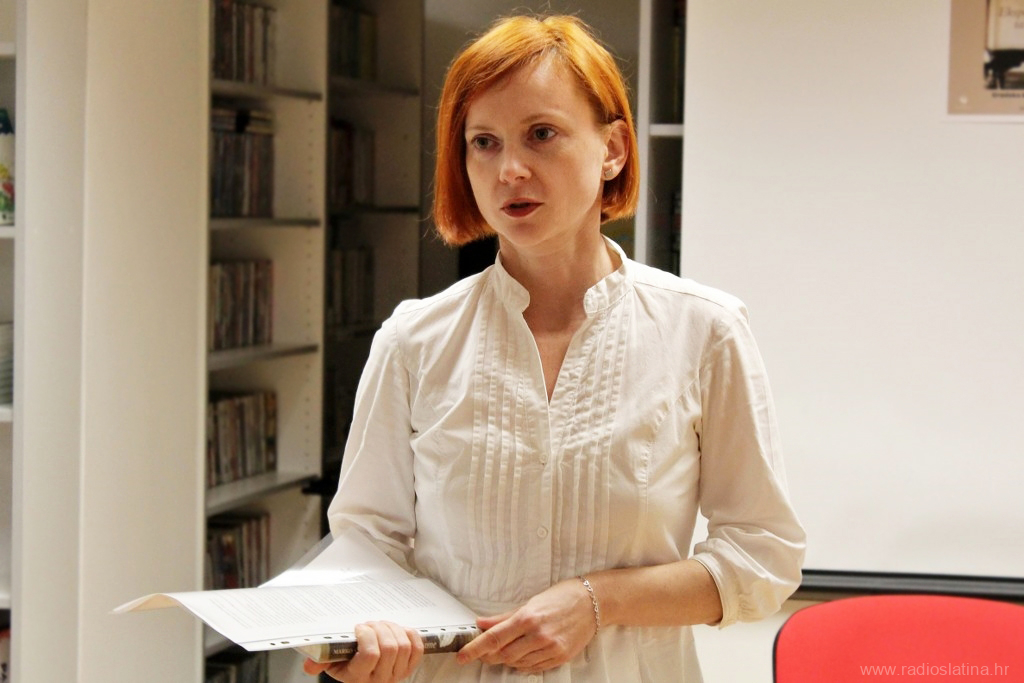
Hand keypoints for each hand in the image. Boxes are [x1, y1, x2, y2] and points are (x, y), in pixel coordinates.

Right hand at [303, 622, 423, 681]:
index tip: (359, 628)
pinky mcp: (408, 668)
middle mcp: (380, 678)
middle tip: (369, 624)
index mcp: (359, 676)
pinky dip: (410, 635)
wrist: (362, 678)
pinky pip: (417, 649)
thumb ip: (320, 661)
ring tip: (381, 625)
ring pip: (403, 645)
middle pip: (389, 647)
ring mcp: (397, 674)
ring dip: (393, 629)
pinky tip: (398, 631)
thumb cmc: (347, 667)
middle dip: (379, 628)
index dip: (367, 636)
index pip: (371, 654)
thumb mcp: (331, 664)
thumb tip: (308, 664)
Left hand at [456, 578, 596, 673]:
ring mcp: (550, 648)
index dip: (475, 649)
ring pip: (517, 663)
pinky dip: (523, 665)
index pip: (494, 638)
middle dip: (489, 656)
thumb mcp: (531, 602)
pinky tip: (521, 657)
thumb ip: (504, 617)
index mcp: (528, 618)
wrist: (592, 602)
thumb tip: (482, 623)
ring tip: (503, 651)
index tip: (463, 655)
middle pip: (503, 655)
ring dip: (506, 660)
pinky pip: (534, 668)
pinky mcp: (560, 657)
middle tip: (482, 652)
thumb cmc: (562, 597)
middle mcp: (539, 635)